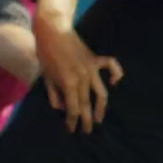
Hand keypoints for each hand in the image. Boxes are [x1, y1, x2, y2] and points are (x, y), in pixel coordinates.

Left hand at [34, 17, 123, 134]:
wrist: (54, 32)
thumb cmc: (46, 54)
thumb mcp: (46, 77)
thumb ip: (54, 94)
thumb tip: (61, 107)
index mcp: (69, 84)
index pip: (73, 108)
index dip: (73, 121)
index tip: (72, 129)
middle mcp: (84, 78)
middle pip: (87, 103)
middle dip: (87, 119)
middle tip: (87, 131)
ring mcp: (92, 69)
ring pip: (101, 92)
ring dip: (101, 107)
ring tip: (99, 118)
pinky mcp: (96, 60)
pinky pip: (111, 67)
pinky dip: (116, 75)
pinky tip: (115, 83)